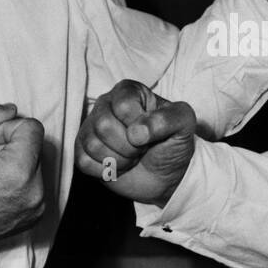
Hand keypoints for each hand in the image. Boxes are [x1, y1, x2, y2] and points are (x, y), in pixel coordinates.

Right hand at [0, 99, 46, 253]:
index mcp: (19, 171)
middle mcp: (35, 192)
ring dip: (13, 162)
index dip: (5, 127)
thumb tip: (11, 109)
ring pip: (34, 164)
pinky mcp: (33, 216)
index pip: (32, 127)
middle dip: (9, 145)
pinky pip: (33, 185)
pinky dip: (16, 180)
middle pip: (34, 146)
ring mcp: (37, 207)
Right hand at [75, 80, 196, 205]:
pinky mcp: (83, 149)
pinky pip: (83, 161)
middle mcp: (106, 104)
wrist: (165, 176)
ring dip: (119, 160)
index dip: (139, 126)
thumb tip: (137, 132)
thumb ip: (169, 119)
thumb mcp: (184, 125)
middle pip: (104, 125)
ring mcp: (91, 127)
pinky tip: (117, 165)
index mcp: (129, 91)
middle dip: (129, 146)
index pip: (124, 106)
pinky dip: (105, 171)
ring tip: (132, 157)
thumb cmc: (172, 144)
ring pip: (93, 144)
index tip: (150, 134)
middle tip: (141, 149)